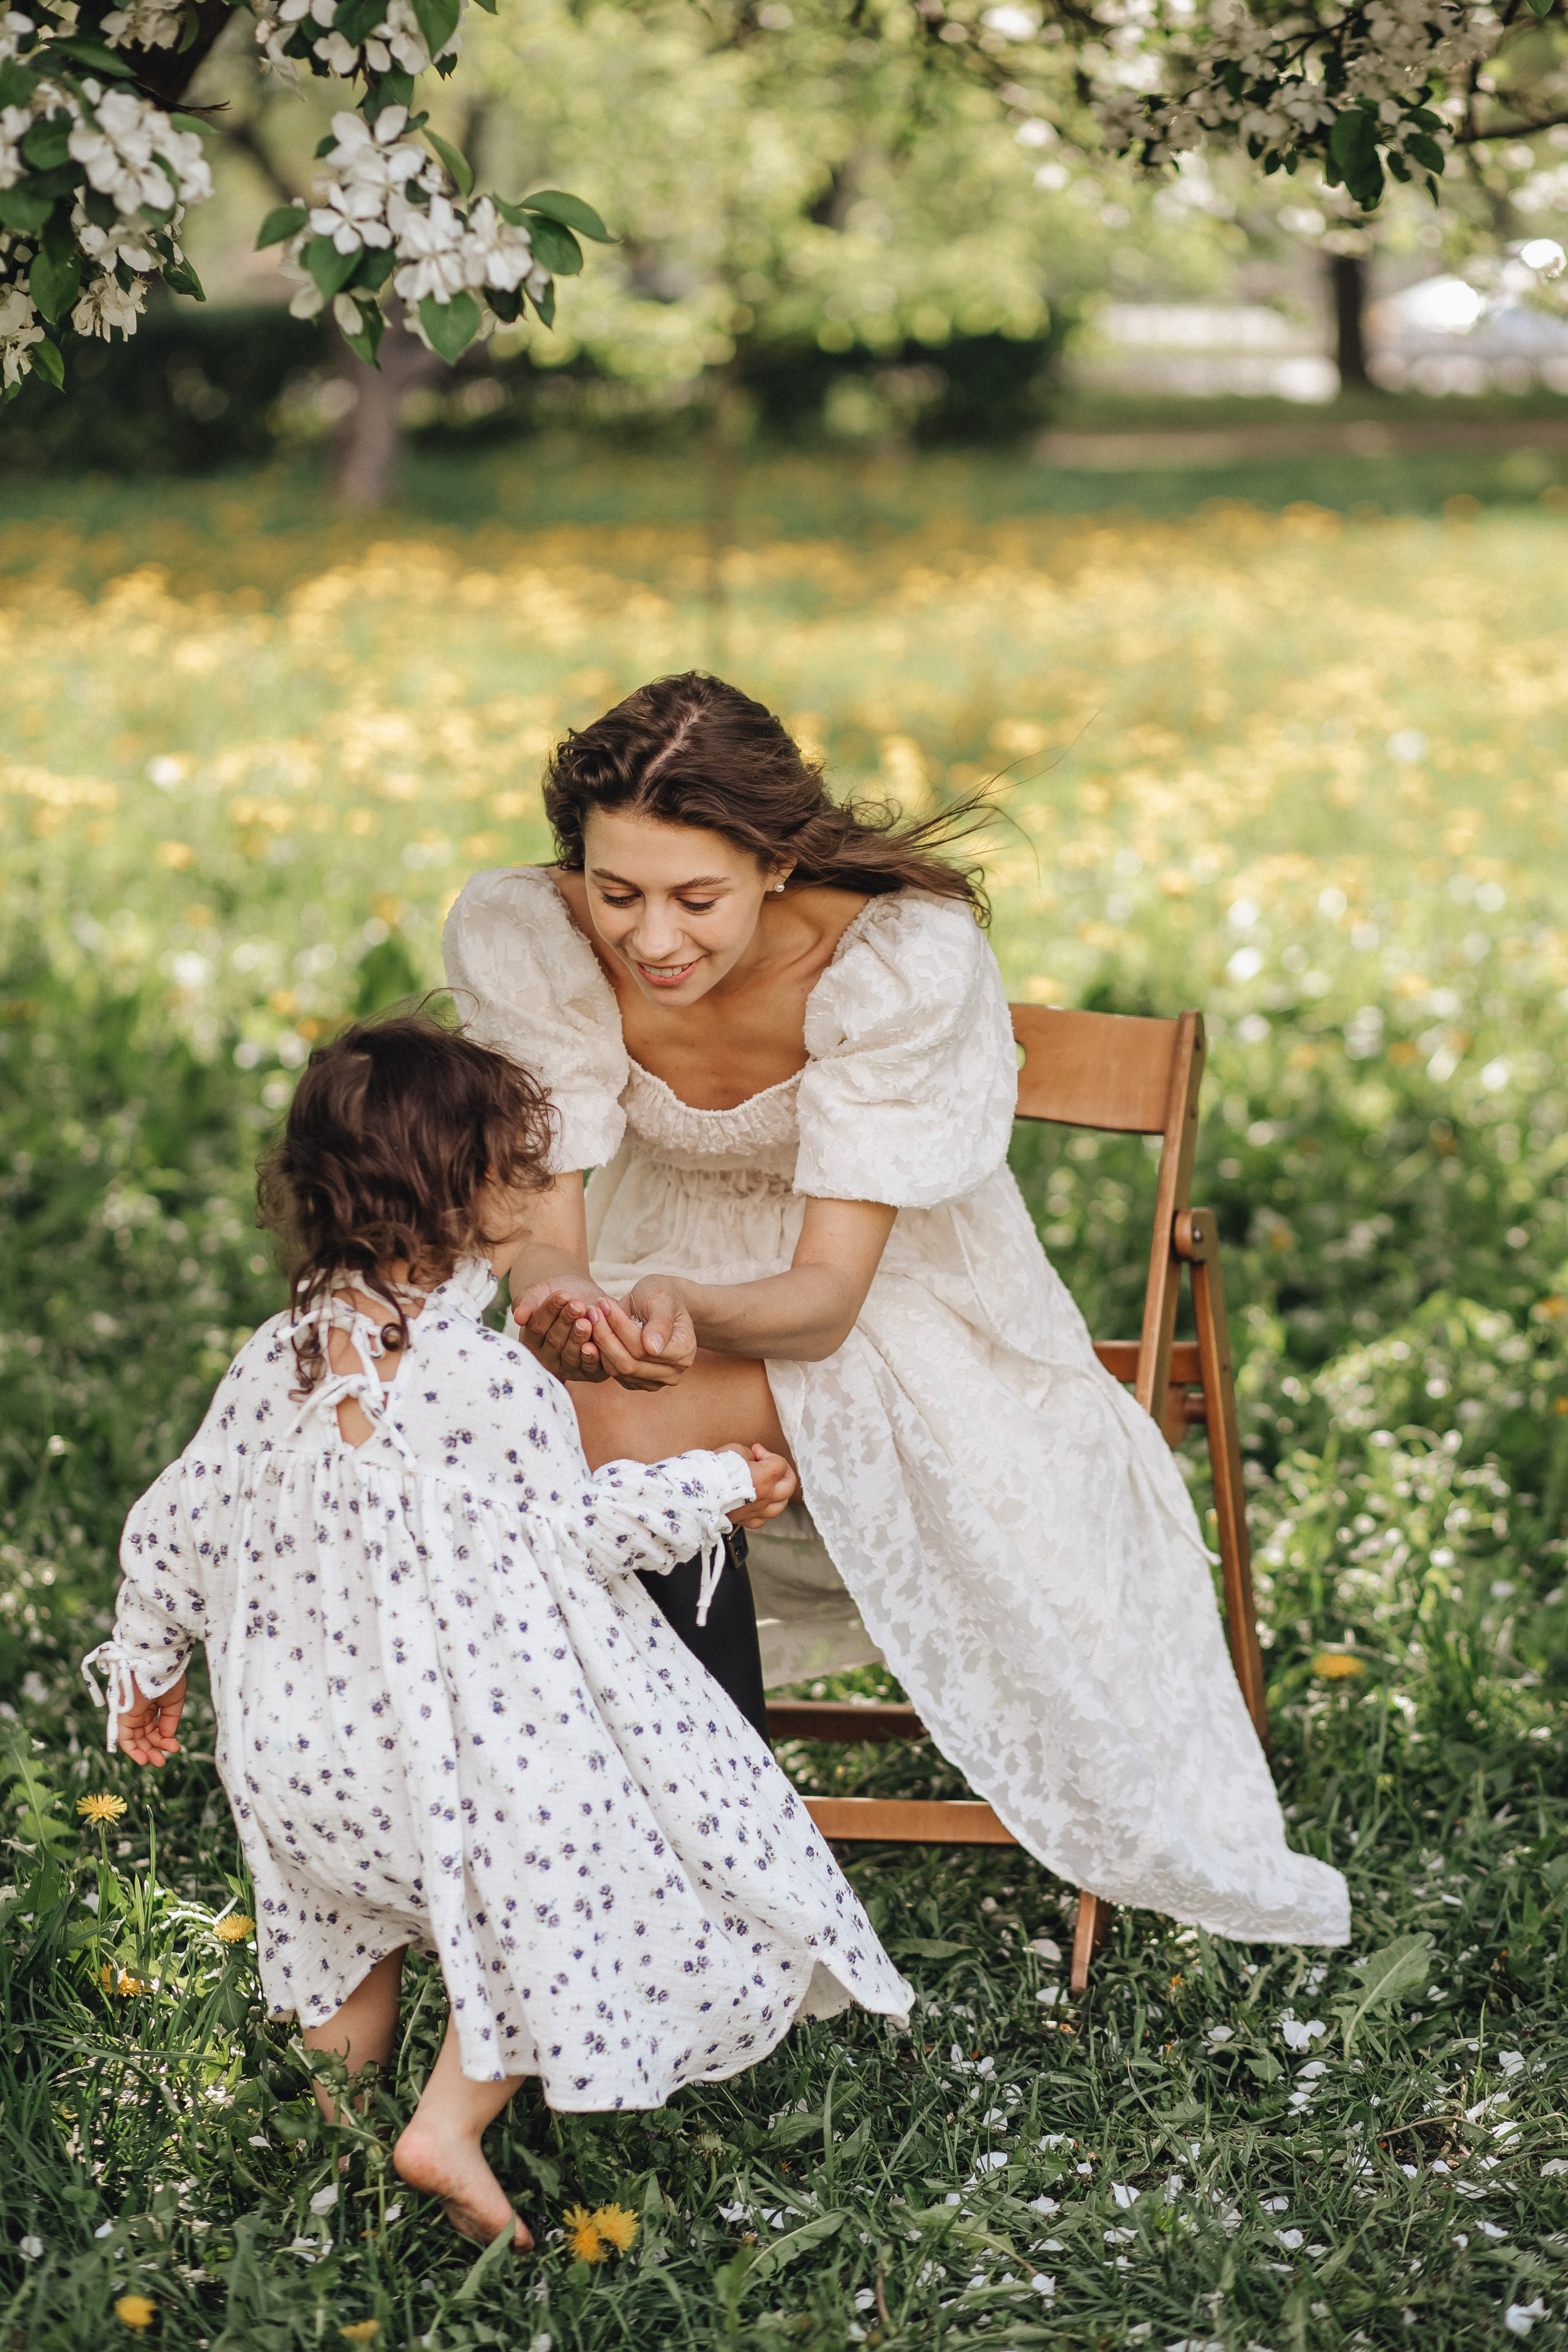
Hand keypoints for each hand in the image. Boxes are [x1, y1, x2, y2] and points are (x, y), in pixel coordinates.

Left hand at [117, 1673, 185, 1767]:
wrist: (158, 1661)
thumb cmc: (168, 1676)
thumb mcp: (174, 1701)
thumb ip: (170, 1721)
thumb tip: (167, 1739)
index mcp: (150, 1703)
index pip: (153, 1727)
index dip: (163, 1739)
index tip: (175, 1747)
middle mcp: (138, 1710)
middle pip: (143, 1735)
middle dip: (153, 1749)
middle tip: (162, 1761)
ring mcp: (129, 1712)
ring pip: (134, 1739)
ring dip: (145, 1753)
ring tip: (158, 1762)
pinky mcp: (123, 1715)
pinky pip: (124, 1737)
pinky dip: (132, 1750)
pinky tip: (144, 1760)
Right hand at [511, 1280, 614, 1382]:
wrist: (587, 1299)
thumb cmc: (560, 1296)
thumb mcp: (540, 1292)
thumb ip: (526, 1302)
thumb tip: (518, 1317)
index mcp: (532, 1340)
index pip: (537, 1328)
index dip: (549, 1312)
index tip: (562, 1295)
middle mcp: (548, 1357)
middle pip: (554, 1342)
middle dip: (566, 1322)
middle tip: (577, 1305)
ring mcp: (568, 1367)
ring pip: (571, 1356)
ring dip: (578, 1338)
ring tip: (586, 1321)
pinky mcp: (588, 1371)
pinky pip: (589, 1367)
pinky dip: (592, 1357)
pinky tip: (594, 1345)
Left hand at [579, 1287, 696, 1392]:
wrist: (663, 1304)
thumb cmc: (663, 1297)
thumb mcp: (662, 1299)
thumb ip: (660, 1323)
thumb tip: (652, 1349)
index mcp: (683, 1352)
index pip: (643, 1348)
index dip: (620, 1327)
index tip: (604, 1303)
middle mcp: (672, 1373)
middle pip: (629, 1363)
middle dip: (605, 1336)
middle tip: (593, 1311)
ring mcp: (655, 1381)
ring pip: (617, 1370)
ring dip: (600, 1343)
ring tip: (593, 1316)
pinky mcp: (637, 1382)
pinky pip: (612, 1372)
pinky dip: (600, 1352)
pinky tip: (597, 1331)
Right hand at [720, 1442, 796, 1527]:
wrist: (697, 1495)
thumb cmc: (713, 1472)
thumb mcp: (733, 1450)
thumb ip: (748, 1453)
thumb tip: (753, 1458)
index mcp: (766, 1478)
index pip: (779, 1463)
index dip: (767, 1453)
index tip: (755, 1451)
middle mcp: (766, 1496)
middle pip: (789, 1485)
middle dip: (783, 1472)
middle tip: (772, 1465)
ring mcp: (757, 1511)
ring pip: (780, 1505)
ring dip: (778, 1493)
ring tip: (769, 1486)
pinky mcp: (746, 1521)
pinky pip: (762, 1519)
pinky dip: (764, 1510)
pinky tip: (757, 1503)